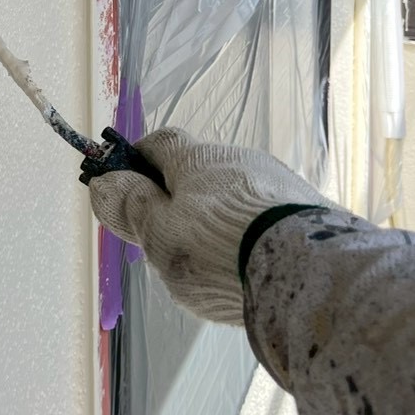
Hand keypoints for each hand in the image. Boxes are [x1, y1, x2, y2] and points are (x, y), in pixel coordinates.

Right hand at [86, 127, 331, 323]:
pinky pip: (269, 216)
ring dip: (222, 218)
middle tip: (172, 241)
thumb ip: (132, 208)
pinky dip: (255, 234)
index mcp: (196, 159)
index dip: (140, 159)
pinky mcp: (309, 210)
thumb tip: (104, 181)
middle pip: (201, 171)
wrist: (310, 272)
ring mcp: (279, 182)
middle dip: (184, 198)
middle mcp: (238, 158)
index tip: (127, 183)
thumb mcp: (160, 235)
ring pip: (237, 194)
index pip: (159, 142)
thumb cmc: (220, 249)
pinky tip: (254, 267)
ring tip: (219, 264)